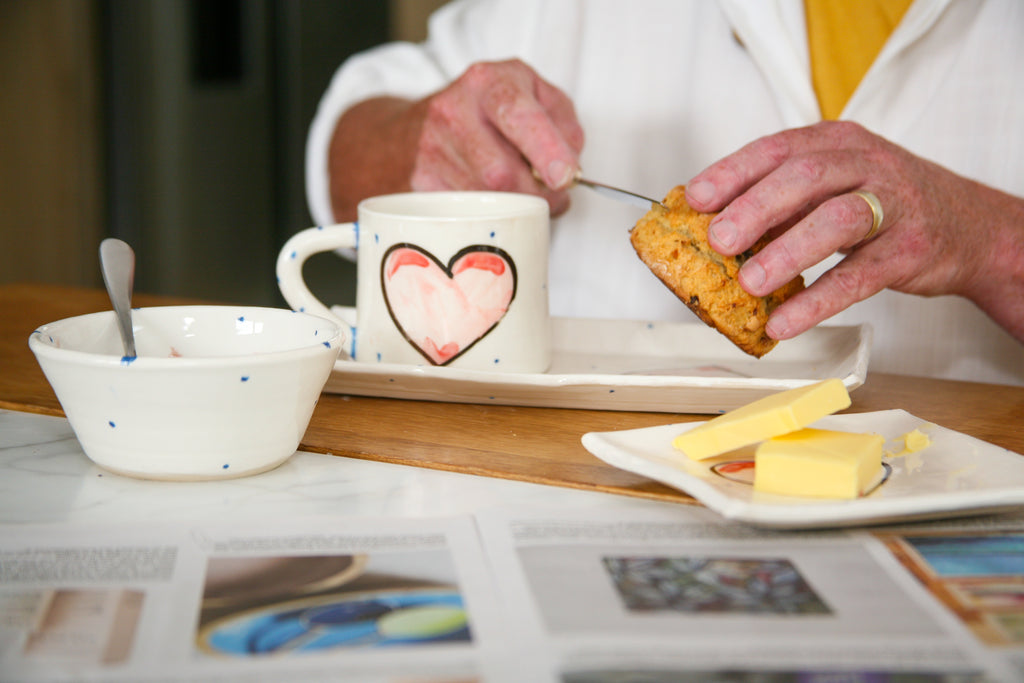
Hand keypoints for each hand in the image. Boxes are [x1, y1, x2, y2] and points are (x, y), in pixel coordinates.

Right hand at [411, 59, 583, 214]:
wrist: (418, 126)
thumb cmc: (487, 111)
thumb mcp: (535, 96)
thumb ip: (564, 126)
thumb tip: (569, 168)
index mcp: (489, 83)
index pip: (518, 115)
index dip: (546, 150)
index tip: (564, 177)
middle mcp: (454, 111)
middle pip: (502, 173)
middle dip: (537, 194)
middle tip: (552, 192)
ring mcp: (432, 148)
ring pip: (486, 200)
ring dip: (516, 207)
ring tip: (522, 191)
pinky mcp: (420, 182)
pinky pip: (466, 214)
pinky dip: (490, 214)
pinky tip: (492, 198)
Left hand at [685, 121, 1023, 341]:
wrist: (967, 226)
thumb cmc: (882, 203)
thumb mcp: (833, 186)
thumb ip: (780, 202)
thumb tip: (710, 229)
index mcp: (835, 143)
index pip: (777, 148)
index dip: (732, 172)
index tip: (695, 198)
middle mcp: (865, 165)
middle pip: (805, 177)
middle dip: (755, 208)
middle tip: (718, 239)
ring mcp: (892, 206)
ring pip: (836, 220)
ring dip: (787, 252)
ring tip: (750, 283)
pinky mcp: (908, 252)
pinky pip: (859, 277)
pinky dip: (817, 302)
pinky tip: (785, 322)